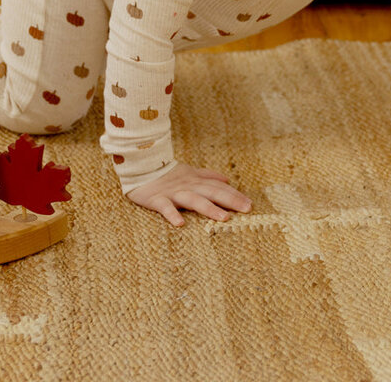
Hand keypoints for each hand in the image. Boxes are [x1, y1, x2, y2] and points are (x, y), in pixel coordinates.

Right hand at [126, 162, 252, 226]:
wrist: (140, 167)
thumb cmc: (167, 174)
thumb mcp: (190, 173)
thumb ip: (208, 176)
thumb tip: (227, 180)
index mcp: (196, 181)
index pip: (219, 188)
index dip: (234, 195)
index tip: (250, 204)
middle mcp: (188, 186)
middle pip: (211, 192)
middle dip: (230, 200)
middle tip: (246, 209)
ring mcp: (173, 193)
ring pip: (193, 200)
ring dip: (209, 208)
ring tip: (224, 218)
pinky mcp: (157, 199)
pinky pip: (165, 208)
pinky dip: (172, 214)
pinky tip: (180, 224)